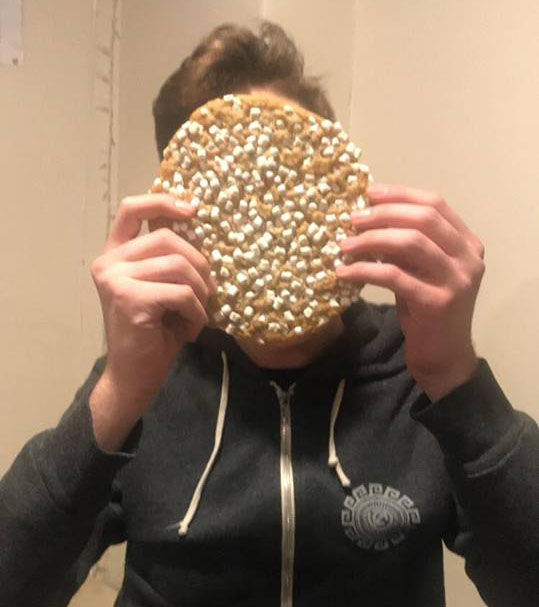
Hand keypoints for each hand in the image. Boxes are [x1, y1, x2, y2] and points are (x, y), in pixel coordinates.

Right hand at [90, 194, 215, 405]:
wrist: (134, 375)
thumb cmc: (153, 331)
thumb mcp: (161, 286)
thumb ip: (168, 257)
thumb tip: (196, 222)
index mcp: (115, 254)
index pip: (132, 209)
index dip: (164, 202)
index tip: (193, 209)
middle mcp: (109, 262)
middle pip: (167, 238)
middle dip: (200, 263)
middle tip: (209, 290)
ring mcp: (115, 279)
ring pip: (179, 266)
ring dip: (200, 293)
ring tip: (196, 314)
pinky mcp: (130, 299)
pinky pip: (182, 293)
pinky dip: (197, 313)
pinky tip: (189, 330)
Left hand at [336, 183, 484, 400]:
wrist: (443, 356)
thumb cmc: (427, 310)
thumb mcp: (418, 270)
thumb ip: (404, 245)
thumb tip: (367, 218)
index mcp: (467, 243)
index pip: (435, 204)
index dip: (400, 194)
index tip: (368, 193)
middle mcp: (468, 257)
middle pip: (423, 218)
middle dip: (382, 214)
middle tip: (351, 219)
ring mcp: (457, 280)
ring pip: (410, 242)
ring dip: (371, 239)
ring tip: (344, 245)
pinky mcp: (438, 302)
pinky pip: (394, 276)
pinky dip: (365, 270)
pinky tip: (344, 272)